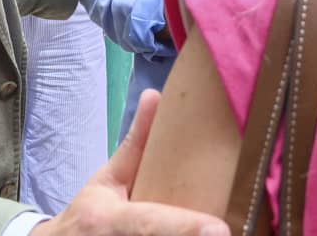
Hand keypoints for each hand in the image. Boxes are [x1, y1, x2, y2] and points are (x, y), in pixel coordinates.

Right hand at [32, 90, 227, 235]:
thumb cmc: (92, 210)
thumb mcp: (110, 176)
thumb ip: (136, 143)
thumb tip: (155, 95)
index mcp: (110, 219)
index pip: (149, 222)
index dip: (183, 226)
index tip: (219, 229)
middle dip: (191, 234)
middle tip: (225, 231)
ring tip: (222, 231)